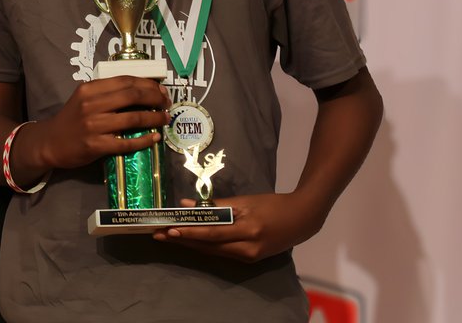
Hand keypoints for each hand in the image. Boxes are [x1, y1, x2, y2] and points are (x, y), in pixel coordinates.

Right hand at [32, 77, 171, 170]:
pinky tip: (154, 138)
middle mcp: (92, 105)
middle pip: (132, 96)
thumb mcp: (84, 98)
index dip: (147, 84)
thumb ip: (107, 93)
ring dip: (154, 118)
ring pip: (133, 118)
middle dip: (155, 98)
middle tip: (166, 103)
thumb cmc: (71, 119)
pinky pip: (126, 143)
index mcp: (90, 89)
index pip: (125, 81)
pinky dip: (144, 140)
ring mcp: (94, 126)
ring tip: (164, 119)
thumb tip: (141, 91)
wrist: (50, 142)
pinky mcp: (96, 145)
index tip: (161, 89)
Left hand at [151, 191, 324, 262]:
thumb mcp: (246, 201)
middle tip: (158, 235)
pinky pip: (222, 253)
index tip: (168, 229)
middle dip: (182, 241)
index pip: (212, 233)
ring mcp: (249, 257)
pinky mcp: (249, 260)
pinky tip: (189, 242)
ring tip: (168, 238)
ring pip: (212, 251)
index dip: (189, 233)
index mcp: (248, 230)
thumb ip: (216, 204)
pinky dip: (204, 247)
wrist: (303, 220)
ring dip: (189, 245)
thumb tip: (187, 205)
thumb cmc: (273, 205)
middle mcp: (247, 249)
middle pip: (208, 246)